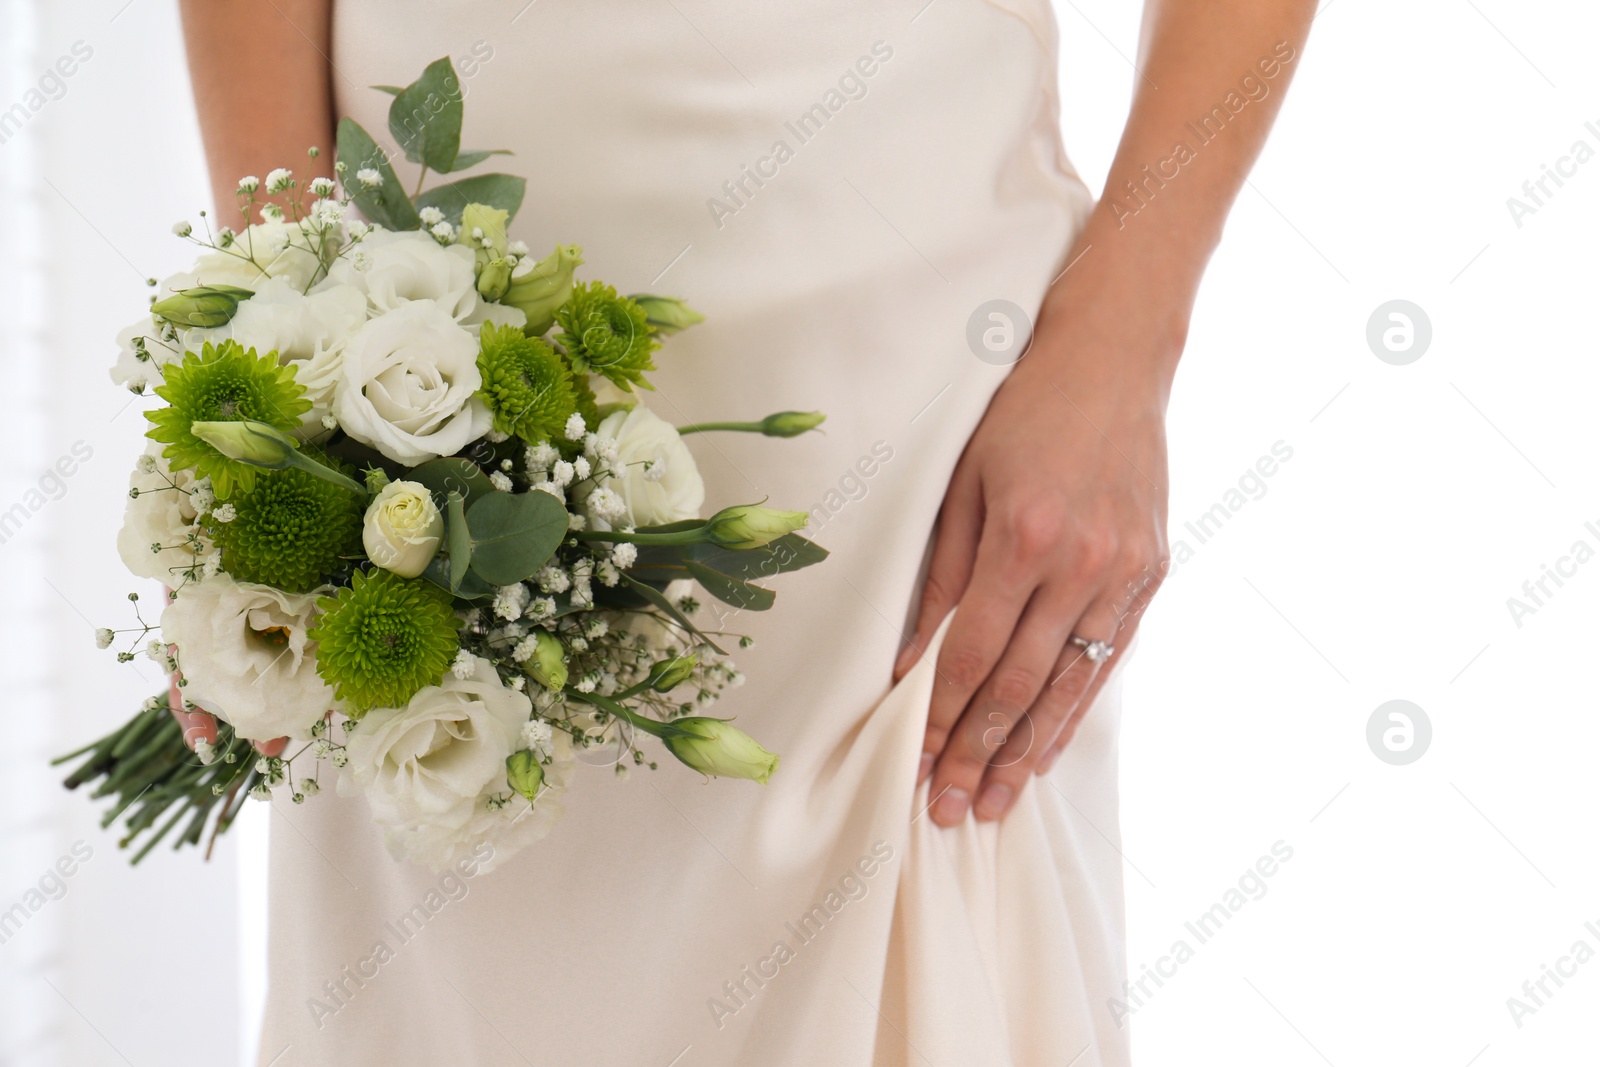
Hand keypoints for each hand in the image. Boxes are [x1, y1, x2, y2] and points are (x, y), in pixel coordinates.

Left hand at [893, 277, 1175, 826]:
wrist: (1114, 359)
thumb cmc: (1023, 411)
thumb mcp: (963, 483)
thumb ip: (940, 577)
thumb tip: (910, 658)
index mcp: (1026, 537)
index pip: (971, 654)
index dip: (939, 717)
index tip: (911, 763)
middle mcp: (1082, 565)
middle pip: (1018, 685)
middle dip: (976, 752)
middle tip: (947, 809)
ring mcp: (1126, 574)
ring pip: (1068, 685)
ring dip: (1026, 750)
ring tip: (993, 801)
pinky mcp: (1152, 574)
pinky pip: (1108, 660)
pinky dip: (1073, 710)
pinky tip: (1046, 748)